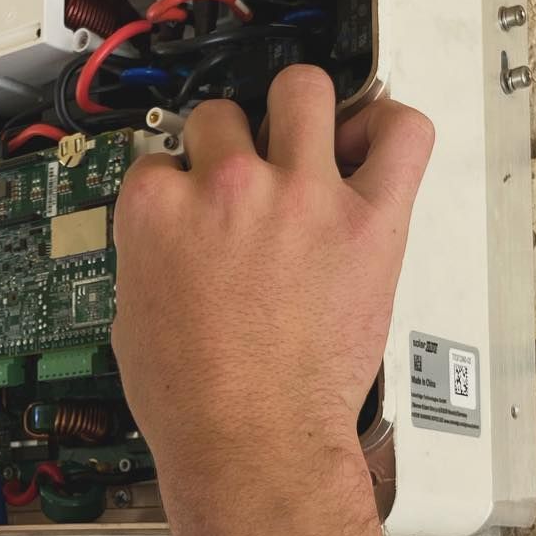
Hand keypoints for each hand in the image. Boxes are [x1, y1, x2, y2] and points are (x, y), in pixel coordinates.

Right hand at [112, 66, 433, 483]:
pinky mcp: (368, 219)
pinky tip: (371, 150)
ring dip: (302, 114)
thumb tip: (174, 233)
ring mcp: (300, 195)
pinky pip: (401, 131)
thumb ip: (153, 253)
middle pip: (226, 115)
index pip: (163, 156)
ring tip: (310, 148)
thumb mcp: (134, 316)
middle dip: (233, 145)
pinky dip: (389, 127)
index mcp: (158, 209)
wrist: (250, 444)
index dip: (181, 182)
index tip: (198, 203)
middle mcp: (227, 187)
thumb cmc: (194, 402)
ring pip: (305, 91)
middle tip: (249, 182)